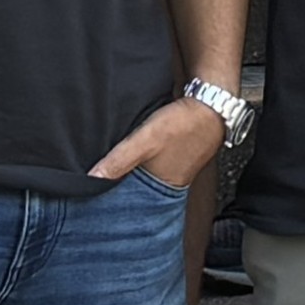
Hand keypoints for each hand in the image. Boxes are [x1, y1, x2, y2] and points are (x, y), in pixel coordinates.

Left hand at [91, 92, 231, 191]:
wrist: (213, 103)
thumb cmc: (183, 125)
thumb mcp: (145, 141)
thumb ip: (119, 160)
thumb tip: (91, 178)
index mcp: (163, 188)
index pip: (132, 201)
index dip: (114, 199)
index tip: (94, 197)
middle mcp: (170, 181)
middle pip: (139, 187)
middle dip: (121, 184)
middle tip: (98, 181)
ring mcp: (175, 166)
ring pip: (147, 172)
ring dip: (133, 168)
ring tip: (112, 165)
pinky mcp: (178, 151)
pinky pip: (155, 159)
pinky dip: (145, 156)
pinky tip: (137, 148)